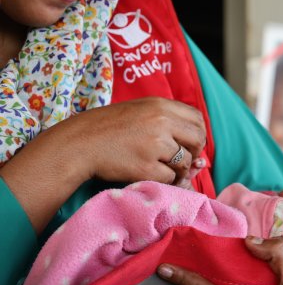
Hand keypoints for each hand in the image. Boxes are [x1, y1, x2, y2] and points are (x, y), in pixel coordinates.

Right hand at [62, 97, 206, 184]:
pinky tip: (147, 172)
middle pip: (198, 140)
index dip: (198, 134)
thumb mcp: (140, 112)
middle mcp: (161, 122)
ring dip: (177, 169)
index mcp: (160, 105)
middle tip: (180, 159)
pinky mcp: (147, 167)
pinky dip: (163, 179)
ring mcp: (155, 145)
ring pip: (185, 162)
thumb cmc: (109, 128)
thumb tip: (201, 154)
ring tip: (158, 165)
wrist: (79, 143)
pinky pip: (170, 177)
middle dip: (194, 153)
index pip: (198, 120)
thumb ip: (169, 123)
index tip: (188, 143)